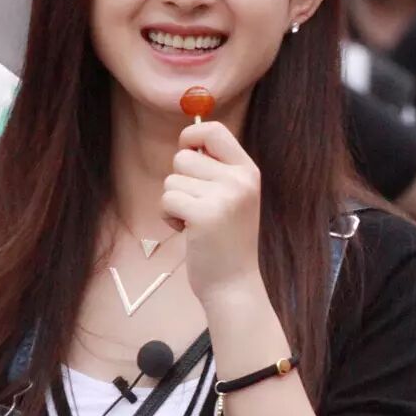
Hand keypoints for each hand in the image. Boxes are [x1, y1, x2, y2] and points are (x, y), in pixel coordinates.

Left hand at [162, 122, 261, 305]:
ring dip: (174, 202)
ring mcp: (223, 197)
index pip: (214, 130)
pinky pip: (166, 199)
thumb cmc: (227, 240)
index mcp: (248, 171)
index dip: (191, 136)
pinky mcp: (204, 216)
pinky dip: (168, 217)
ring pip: (171, 180)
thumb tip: (189, 138)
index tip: (187, 153)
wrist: (234, 285)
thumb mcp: (234, 196)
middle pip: (184, 157)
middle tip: (197, 205)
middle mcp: (239, 180)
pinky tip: (187, 231)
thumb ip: (216, 168)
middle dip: (179, 180)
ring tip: (194, 221)